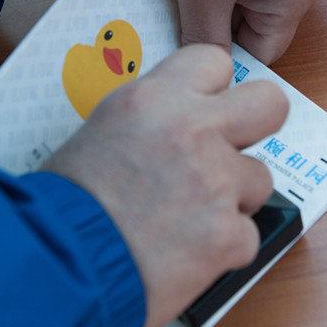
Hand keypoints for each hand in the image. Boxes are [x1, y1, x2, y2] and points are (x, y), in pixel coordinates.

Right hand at [44, 45, 288, 326]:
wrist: (56, 264)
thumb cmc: (64, 205)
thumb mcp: (101, 133)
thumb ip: (150, 122)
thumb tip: (177, 127)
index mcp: (154, 99)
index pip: (215, 62)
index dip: (214, 90)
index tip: (207, 109)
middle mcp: (192, 130)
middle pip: (269, 104)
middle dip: (257, 126)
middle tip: (231, 150)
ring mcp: (216, 181)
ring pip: (259, 180)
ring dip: (231, 200)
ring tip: (184, 220)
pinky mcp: (228, 234)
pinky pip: (246, 236)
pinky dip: (221, 250)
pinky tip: (183, 254)